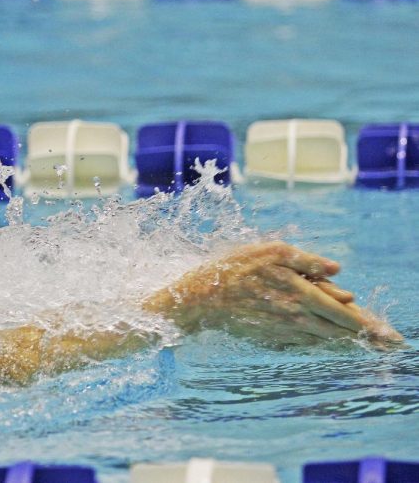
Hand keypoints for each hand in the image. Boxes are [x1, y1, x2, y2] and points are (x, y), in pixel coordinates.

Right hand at [143, 242, 402, 346]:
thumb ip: (307, 261)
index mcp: (300, 292)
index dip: (370, 324)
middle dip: (369, 337)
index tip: (392, 336)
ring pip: (326, 339)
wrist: (203, 297)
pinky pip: (306, 343)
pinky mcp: (274, 338)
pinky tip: (333, 342)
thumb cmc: (236, 268)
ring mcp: (285, 331)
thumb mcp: (271, 252)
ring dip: (350, 342)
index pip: (345, 312)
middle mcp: (297, 316)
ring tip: (371, 344)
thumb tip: (338, 271)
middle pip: (340, 330)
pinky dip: (324, 344)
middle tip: (393, 344)